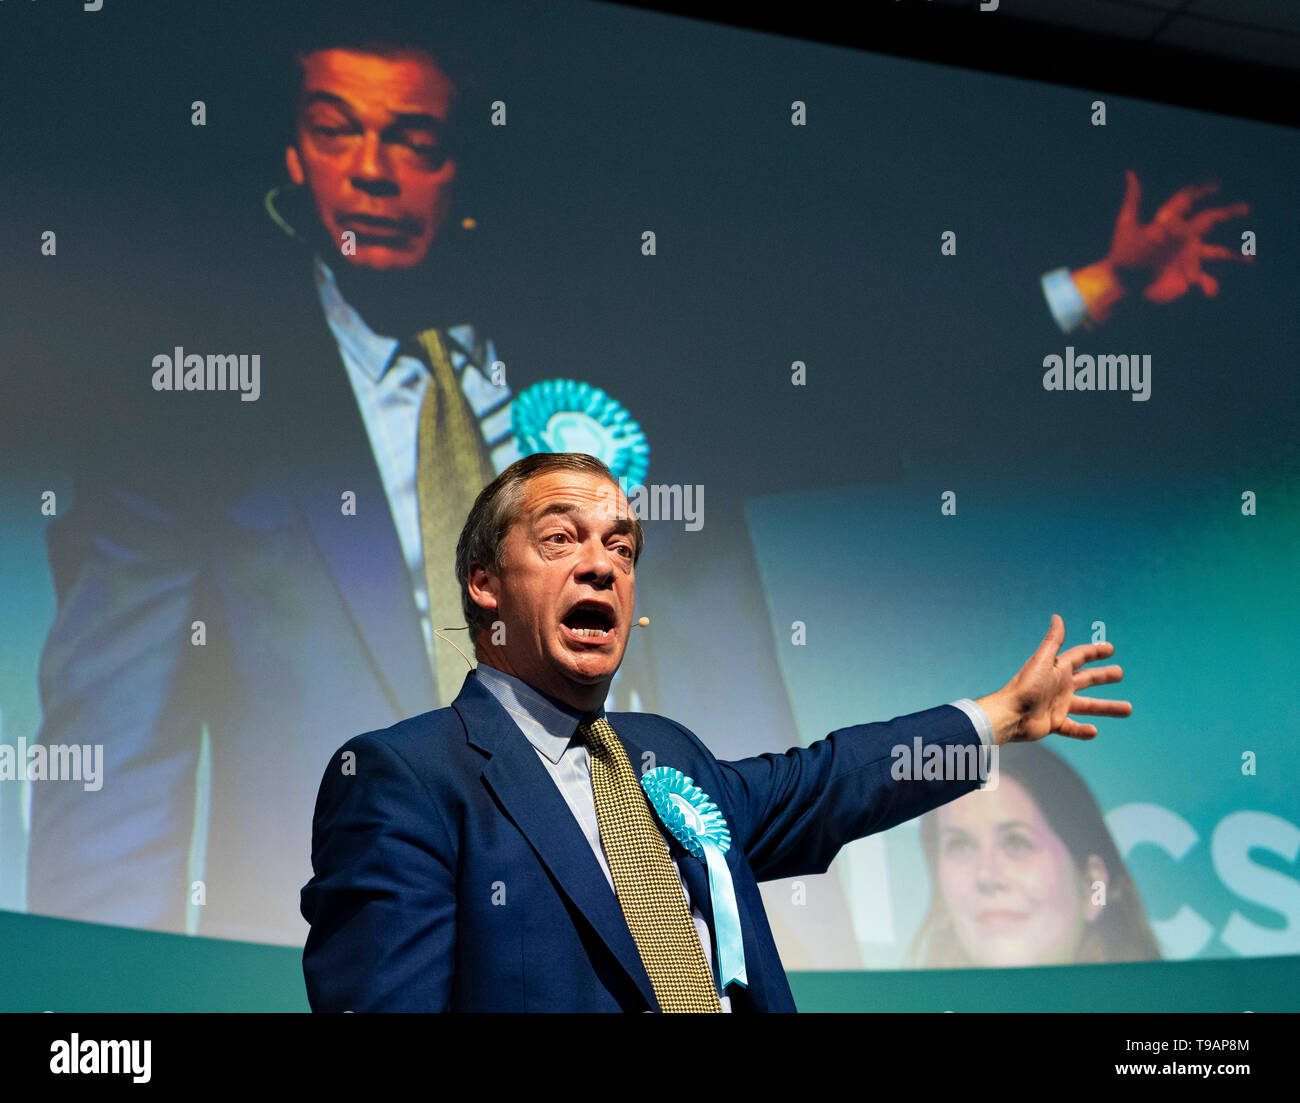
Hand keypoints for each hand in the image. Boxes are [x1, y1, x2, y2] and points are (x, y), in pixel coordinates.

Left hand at [979, 615, 1131, 744]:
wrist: (1010, 714)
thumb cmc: (1026, 686)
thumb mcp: (1043, 661)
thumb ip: (1053, 641)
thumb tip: (1057, 617)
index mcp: (1058, 669)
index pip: (1080, 657)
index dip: (1094, 652)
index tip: (1111, 649)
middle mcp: (1059, 686)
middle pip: (1087, 680)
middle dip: (1103, 676)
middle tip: (1120, 673)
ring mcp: (1057, 705)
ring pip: (1087, 706)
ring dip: (1107, 707)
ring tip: (1128, 709)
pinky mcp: (1054, 723)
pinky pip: (1072, 728)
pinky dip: (1083, 731)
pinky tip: (1094, 731)